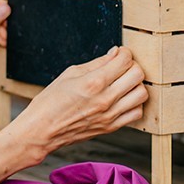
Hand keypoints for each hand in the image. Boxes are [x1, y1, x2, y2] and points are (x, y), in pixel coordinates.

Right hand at [6, 47, 146, 162]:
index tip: (119, 54)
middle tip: (122, 67)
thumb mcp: (70, 74)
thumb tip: (114, 54)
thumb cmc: (50, 102)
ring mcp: (110, 115)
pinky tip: (123, 99)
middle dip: (132, 66)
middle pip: (138, 75)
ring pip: (141, 94)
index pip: (125, 60)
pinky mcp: (111, 127)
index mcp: (93, 82)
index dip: (124, 53)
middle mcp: (105, 99)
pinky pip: (136, 113)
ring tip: (124, 83)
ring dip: (136, 85)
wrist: (41, 130)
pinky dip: (134, 103)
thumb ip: (97, 63)